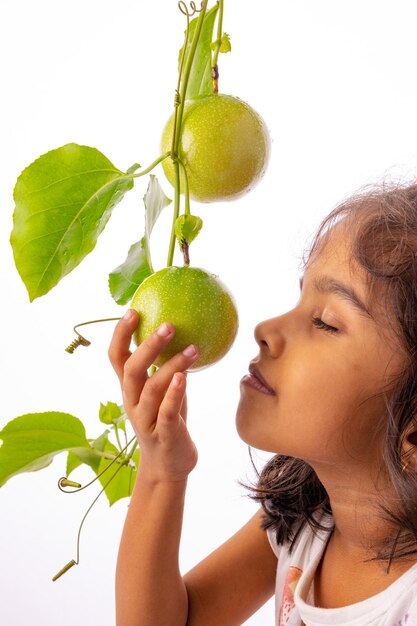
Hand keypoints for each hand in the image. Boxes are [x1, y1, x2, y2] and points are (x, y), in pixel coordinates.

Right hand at [108, 309, 199, 483]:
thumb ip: (166, 367)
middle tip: (168, 325)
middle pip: (131, 370)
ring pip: (152, 389)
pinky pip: (166, 412)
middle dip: (147, 346)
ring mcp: (145, 419)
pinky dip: (174, 394)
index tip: (132, 310)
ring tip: (193, 349)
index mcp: (130, 388)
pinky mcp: (162, 434)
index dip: (120, 334)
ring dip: (173, 366)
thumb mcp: (162, 392)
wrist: (167, 466)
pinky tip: (184, 378)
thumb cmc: (166, 421)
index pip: (116, 357)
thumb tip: (183, 332)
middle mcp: (132, 402)